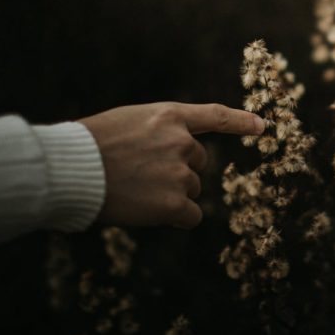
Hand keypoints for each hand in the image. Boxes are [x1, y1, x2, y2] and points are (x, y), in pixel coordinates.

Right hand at [78, 102, 263, 228]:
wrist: (70, 169)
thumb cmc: (87, 146)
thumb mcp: (127, 123)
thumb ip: (156, 134)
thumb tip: (172, 157)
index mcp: (169, 116)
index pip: (215, 116)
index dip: (241, 121)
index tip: (263, 127)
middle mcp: (181, 141)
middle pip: (198, 163)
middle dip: (178, 170)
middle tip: (141, 175)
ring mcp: (179, 172)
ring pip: (189, 190)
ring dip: (170, 194)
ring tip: (134, 191)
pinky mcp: (174, 203)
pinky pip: (190, 216)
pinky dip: (177, 219)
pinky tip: (152, 214)